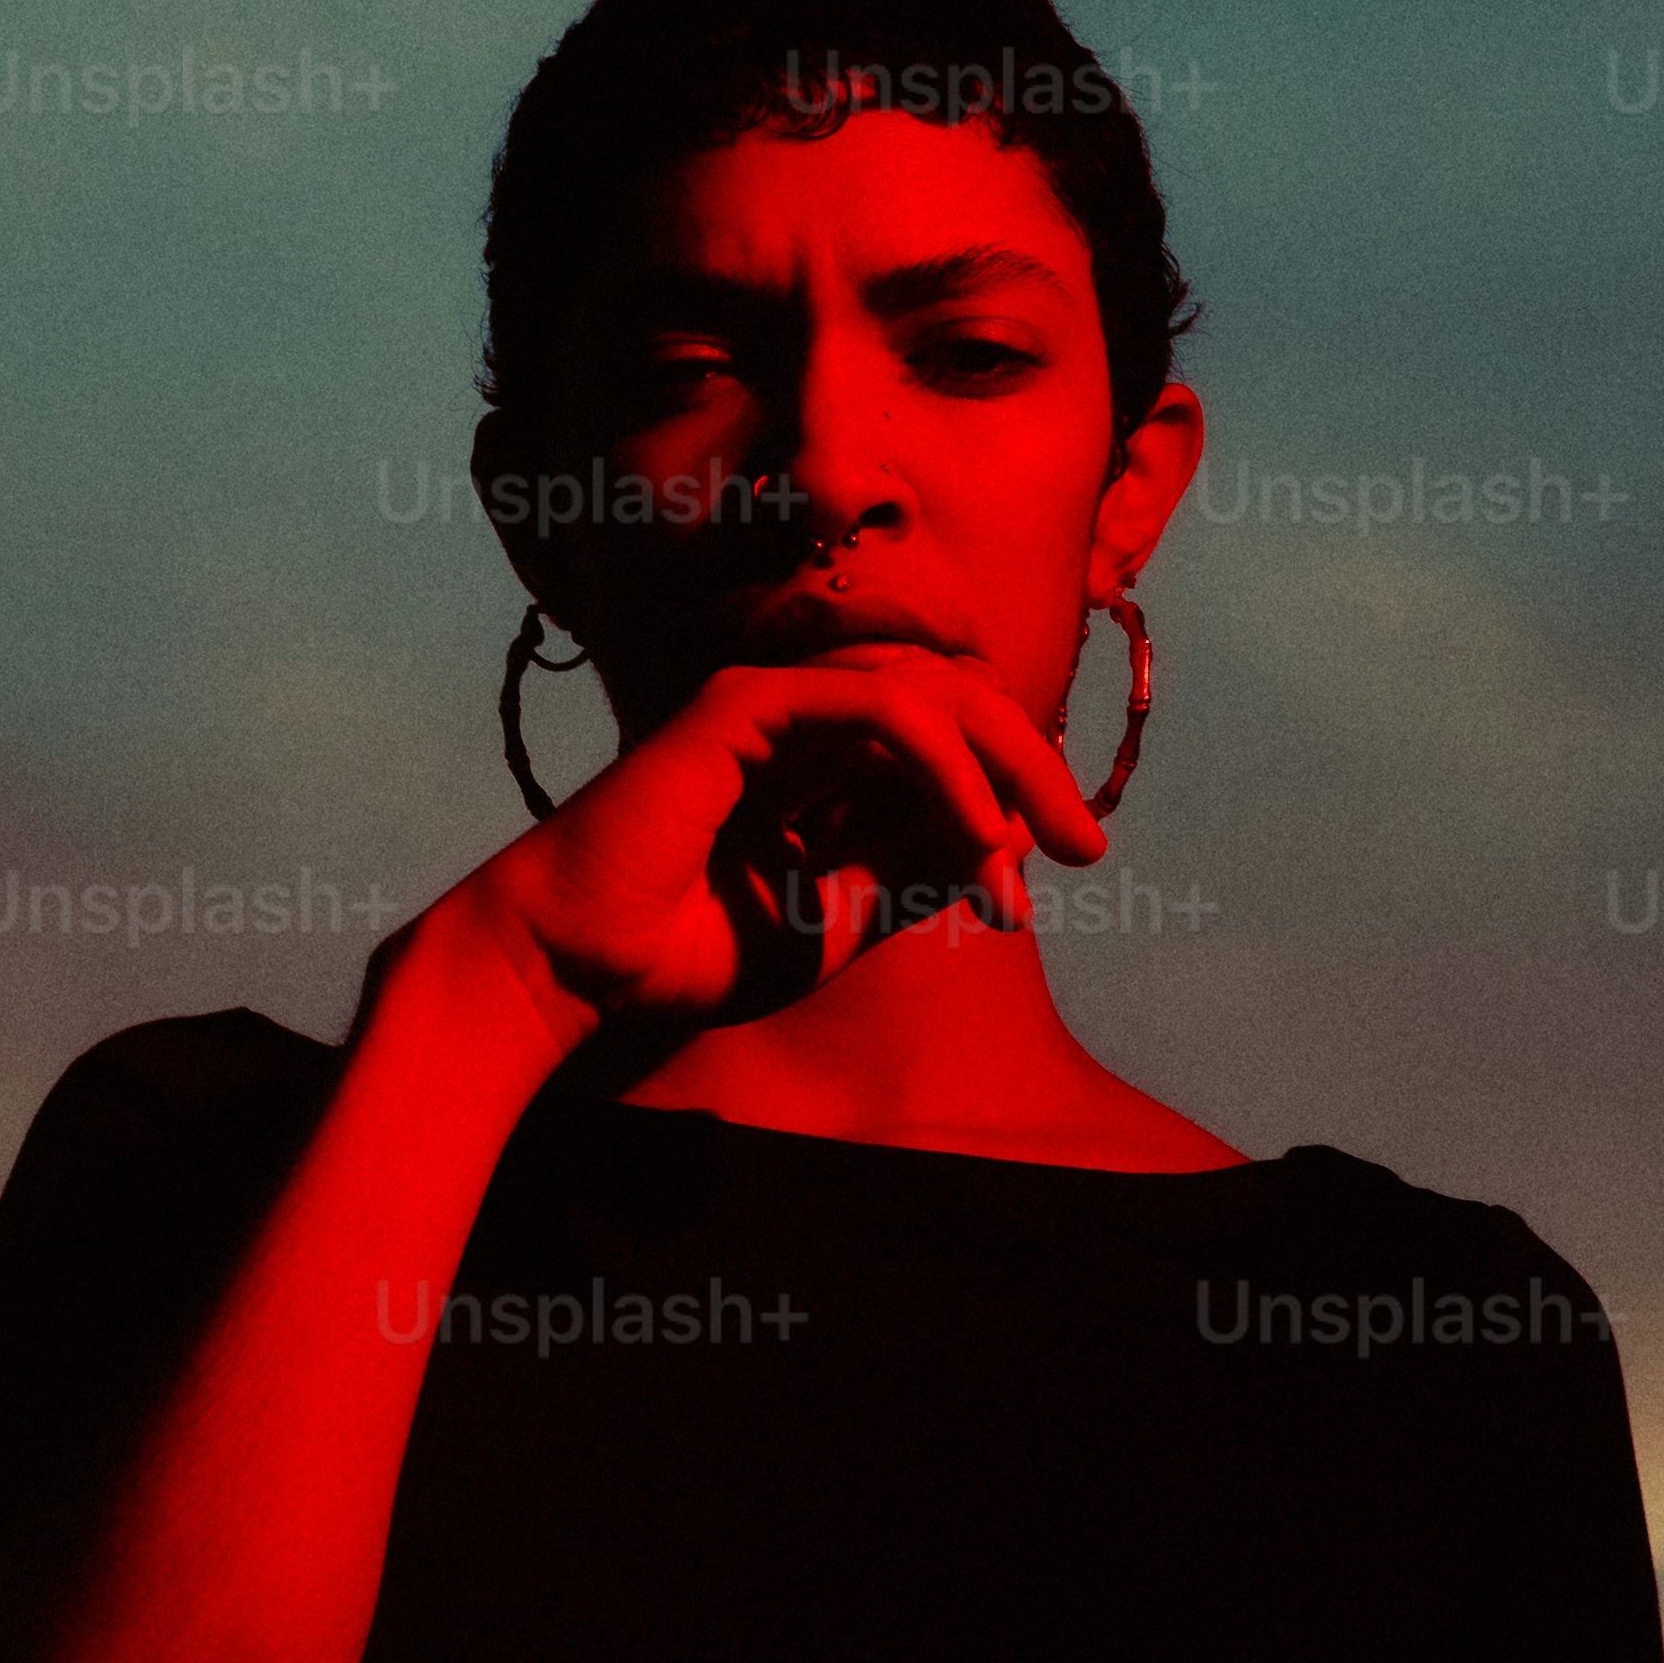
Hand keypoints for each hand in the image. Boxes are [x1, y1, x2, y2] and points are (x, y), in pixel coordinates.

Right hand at [446, 634, 1111, 1048]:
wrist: (580, 971)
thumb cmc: (685, 954)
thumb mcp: (832, 923)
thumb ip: (908, 876)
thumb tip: (1000, 841)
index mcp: (818, 760)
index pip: (945, 741)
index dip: (1011, 794)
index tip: (1049, 873)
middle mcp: (801, 716)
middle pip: (955, 701)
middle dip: (1033, 768)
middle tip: (1083, 847)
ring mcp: (774, 703)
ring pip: (931, 692)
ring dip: (1001, 769)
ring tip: (1033, 850)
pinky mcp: (750, 706)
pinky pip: (884, 710)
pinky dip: (944, 767)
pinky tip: (976, 830)